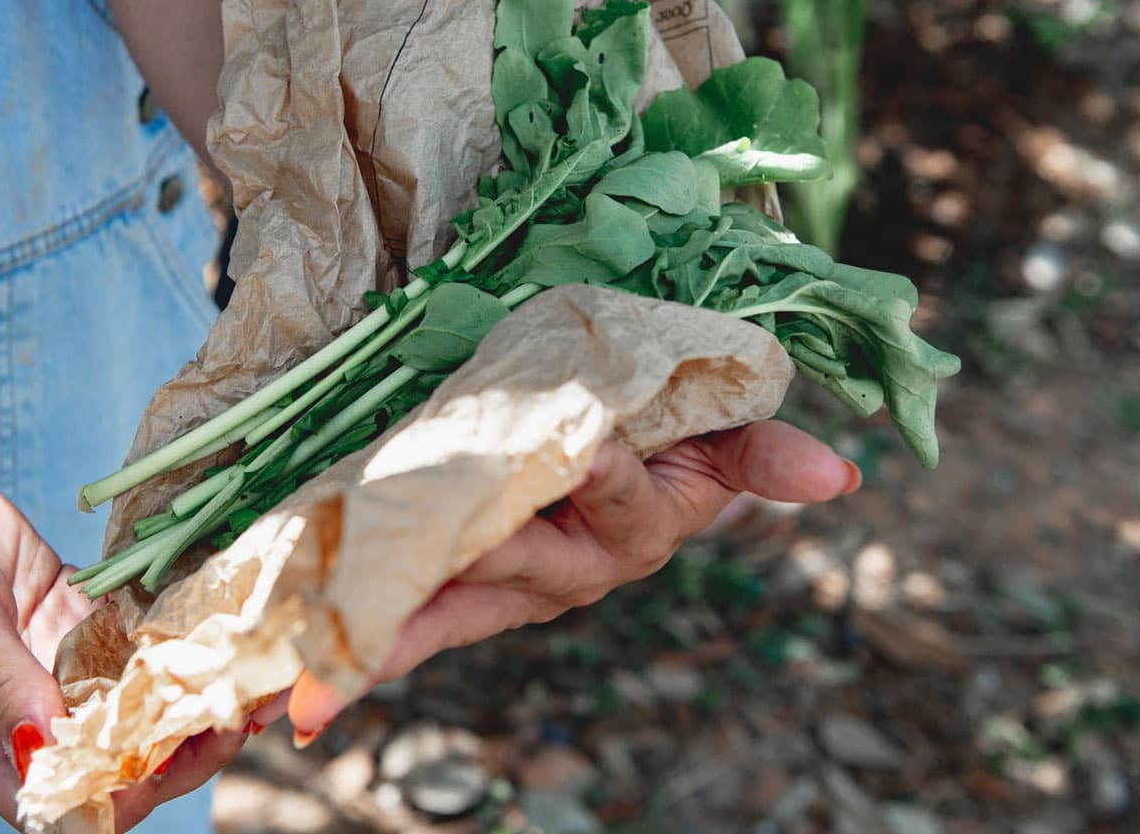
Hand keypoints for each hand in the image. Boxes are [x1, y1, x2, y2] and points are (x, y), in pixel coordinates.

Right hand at [0, 460, 245, 830]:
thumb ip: (2, 684)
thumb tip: (52, 750)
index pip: (57, 797)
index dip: (117, 797)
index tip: (175, 767)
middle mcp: (23, 705)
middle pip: (109, 752)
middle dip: (175, 744)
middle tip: (237, 713)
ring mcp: (49, 658)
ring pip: (127, 694)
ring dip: (181, 689)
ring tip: (242, 668)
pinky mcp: (67, 612)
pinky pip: (125, 633)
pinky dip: (165, 631)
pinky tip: (212, 618)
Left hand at [285, 420, 859, 736]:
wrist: (618, 453)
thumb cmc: (665, 437)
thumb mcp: (715, 438)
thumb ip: (758, 451)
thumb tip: (843, 475)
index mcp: (637, 524)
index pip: (614, 494)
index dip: (598, 474)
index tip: (581, 443)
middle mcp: (569, 567)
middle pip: (513, 566)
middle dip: (455, 575)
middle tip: (396, 589)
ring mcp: (508, 584)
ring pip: (446, 608)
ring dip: (381, 640)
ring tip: (308, 687)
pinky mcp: (460, 590)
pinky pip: (410, 622)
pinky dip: (358, 655)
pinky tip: (296, 702)